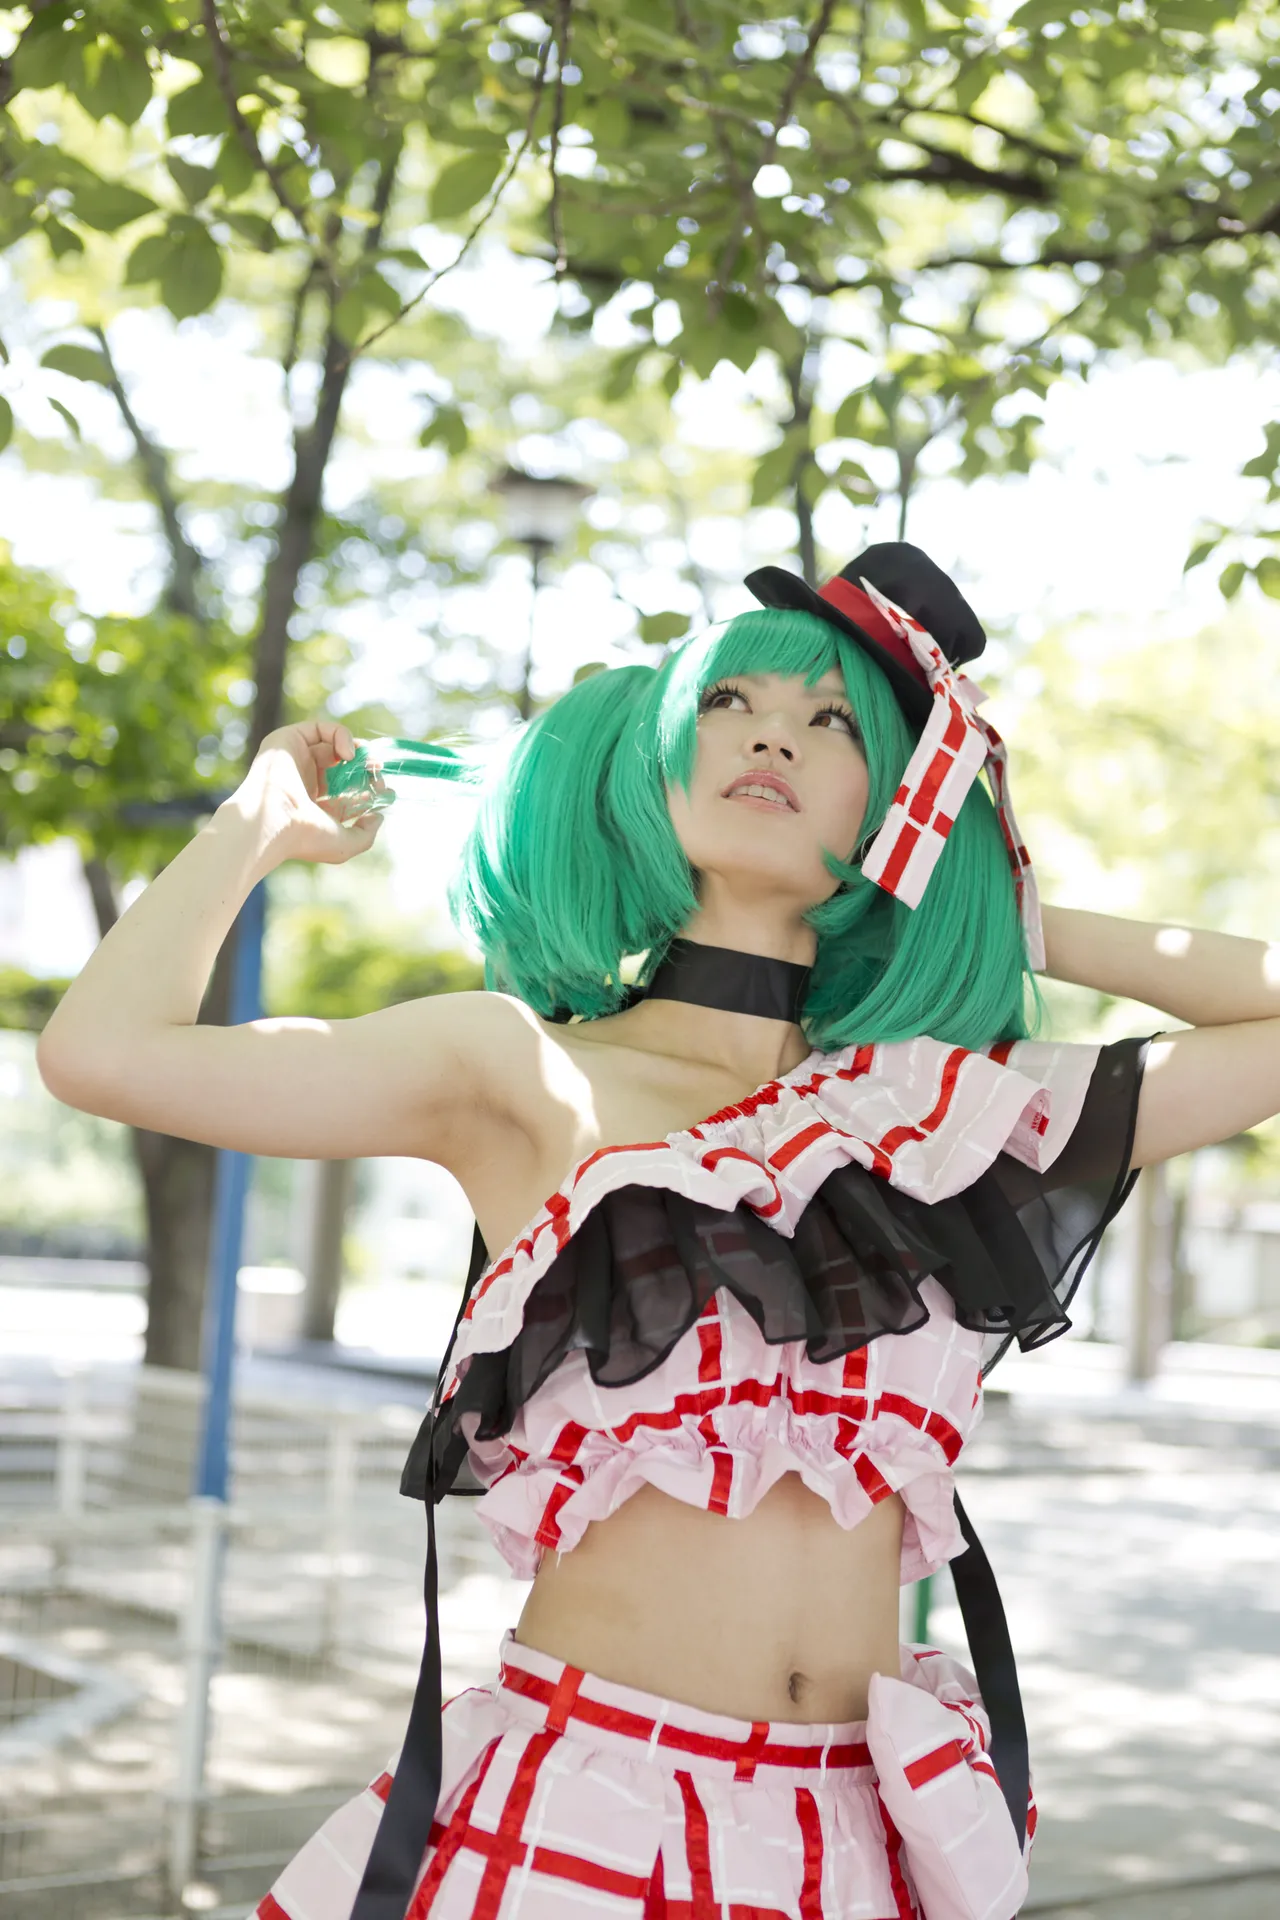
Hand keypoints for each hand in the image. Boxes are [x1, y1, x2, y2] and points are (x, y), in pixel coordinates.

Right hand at [222, 719, 386, 865]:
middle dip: (365, 768)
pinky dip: (341, 735)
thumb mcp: (345, 845)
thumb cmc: (305, 837)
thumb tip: (378, 817)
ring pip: (332, 745)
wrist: (274, 821)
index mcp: (312, 805)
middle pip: (341, 766)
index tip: (386, 791)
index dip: (368, 788)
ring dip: (357, 750)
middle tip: (378, 772)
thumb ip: (366, 835)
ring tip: (369, 763)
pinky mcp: (289, 740)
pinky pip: (320, 728)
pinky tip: (349, 755)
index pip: (345, 791)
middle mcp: (302, 781)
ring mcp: (295, 759)